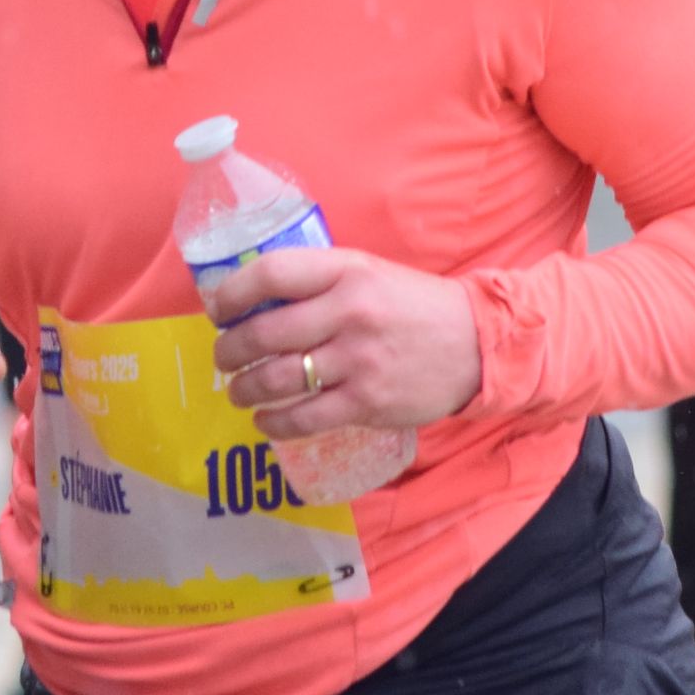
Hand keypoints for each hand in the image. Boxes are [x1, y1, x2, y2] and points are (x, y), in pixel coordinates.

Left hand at [205, 246, 481, 440]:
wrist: (476, 343)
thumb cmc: (412, 304)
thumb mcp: (368, 272)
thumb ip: (319, 281)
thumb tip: (256, 298)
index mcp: (347, 271)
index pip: (271, 274)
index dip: (232, 293)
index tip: (218, 309)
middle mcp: (349, 313)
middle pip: (263, 333)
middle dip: (229, 350)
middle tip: (223, 357)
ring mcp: (357, 361)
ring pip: (277, 380)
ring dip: (244, 388)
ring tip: (238, 389)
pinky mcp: (367, 402)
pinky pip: (304, 418)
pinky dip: (273, 423)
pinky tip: (264, 420)